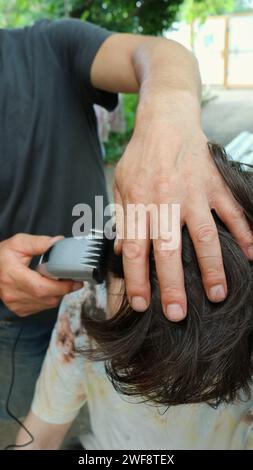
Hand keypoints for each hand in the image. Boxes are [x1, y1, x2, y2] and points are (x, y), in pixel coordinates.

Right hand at [0, 234, 81, 316]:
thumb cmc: (2, 256)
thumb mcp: (19, 243)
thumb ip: (39, 242)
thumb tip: (58, 242)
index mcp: (13, 275)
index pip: (41, 287)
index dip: (62, 286)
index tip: (75, 281)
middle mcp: (13, 293)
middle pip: (48, 298)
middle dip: (64, 289)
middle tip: (72, 279)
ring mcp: (16, 304)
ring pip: (47, 304)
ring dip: (57, 294)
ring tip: (57, 280)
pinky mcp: (19, 309)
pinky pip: (42, 307)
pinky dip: (49, 298)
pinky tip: (47, 288)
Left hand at [114, 95, 252, 320]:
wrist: (166, 119)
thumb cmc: (142, 156)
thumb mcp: (121, 185)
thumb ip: (122, 219)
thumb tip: (122, 252)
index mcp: (140, 204)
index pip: (136, 250)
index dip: (137, 279)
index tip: (141, 304)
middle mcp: (166, 202)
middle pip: (169, 250)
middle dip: (173, 284)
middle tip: (178, 314)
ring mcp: (193, 193)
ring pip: (205, 236)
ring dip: (212, 267)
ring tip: (217, 295)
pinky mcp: (213, 185)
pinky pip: (231, 212)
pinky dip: (244, 232)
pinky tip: (252, 254)